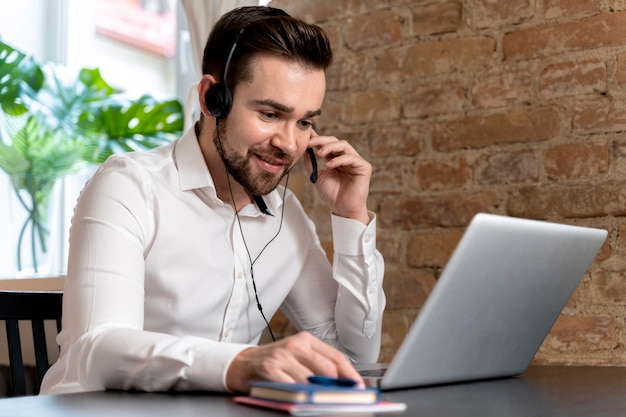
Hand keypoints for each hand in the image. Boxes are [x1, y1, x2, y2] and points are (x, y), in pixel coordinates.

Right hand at [225, 331, 363, 392]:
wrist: (242, 363)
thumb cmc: (273, 362)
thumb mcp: (296, 357)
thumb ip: (317, 365)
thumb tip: (342, 382)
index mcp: (306, 340)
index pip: (336, 357)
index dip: (350, 374)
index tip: (359, 387)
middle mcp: (296, 345)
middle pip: (327, 367)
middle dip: (338, 386)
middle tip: (342, 398)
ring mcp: (283, 356)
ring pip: (311, 379)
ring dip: (319, 393)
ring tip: (323, 401)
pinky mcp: (270, 368)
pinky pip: (291, 386)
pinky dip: (299, 395)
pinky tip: (302, 399)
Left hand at [306, 132, 371, 224]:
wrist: (342, 209)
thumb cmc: (332, 194)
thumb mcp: (316, 177)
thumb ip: (311, 164)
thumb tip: (304, 150)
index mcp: (336, 159)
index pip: (327, 144)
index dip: (317, 139)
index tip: (306, 137)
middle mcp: (346, 157)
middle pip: (335, 141)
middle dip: (322, 140)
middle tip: (310, 143)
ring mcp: (355, 161)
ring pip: (344, 145)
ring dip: (330, 147)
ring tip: (319, 154)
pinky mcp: (364, 166)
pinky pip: (351, 158)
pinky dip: (339, 160)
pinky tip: (329, 165)